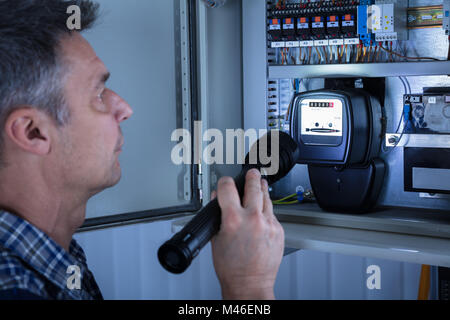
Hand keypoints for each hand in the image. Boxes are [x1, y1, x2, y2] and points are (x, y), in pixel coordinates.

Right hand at [211, 169, 284, 299]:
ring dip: (262, 189)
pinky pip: (273, 214)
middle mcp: (252, 219)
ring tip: (260, 183)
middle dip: (251, 177)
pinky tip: (263, 211)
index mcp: (233, 219)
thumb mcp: (215, 238)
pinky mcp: (279, 231)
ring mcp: (268, 224)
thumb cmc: (231, 267)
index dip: (224, 182)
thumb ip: (218, 215)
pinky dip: (267, 210)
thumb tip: (218, 198)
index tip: (225, 182)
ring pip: (266, 198)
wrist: (250, 284)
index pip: (227, 187)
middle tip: (251, 172)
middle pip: (253, 187)